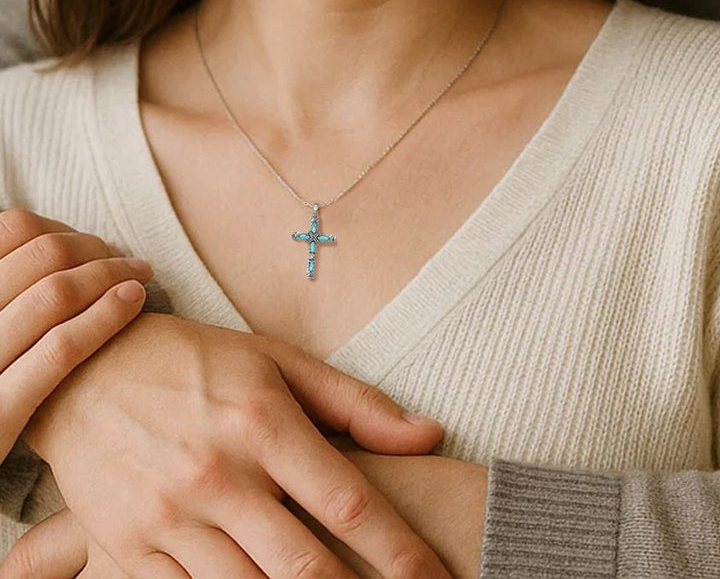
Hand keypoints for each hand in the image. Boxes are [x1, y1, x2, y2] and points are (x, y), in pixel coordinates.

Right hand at [0, 208, 150, 462]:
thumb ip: (13, 291)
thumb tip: (53, 240)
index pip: (11, 229)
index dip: (60, 228)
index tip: (90, 245)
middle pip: (40, 252)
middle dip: (95, 248)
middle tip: (126, 259)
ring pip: (54, 293)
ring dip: (111, 274)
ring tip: (140, 278)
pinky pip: (57, 351)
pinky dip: (105, 317)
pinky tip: (134, 304)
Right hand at [25, 313, 451, 578]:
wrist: (83, 372)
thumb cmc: (196, 362)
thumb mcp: (278, 361)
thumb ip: (355, 404)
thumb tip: (429, 436)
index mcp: (263, 422)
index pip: (348, 503)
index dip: (400, 551)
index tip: (436, 578)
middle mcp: (218, 476)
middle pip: (306, 568)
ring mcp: (170, 520)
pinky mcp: (130, 551)